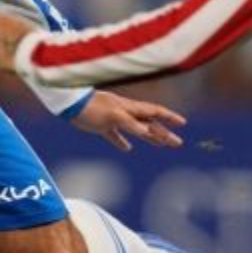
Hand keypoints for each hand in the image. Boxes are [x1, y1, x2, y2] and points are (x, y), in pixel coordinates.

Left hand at [70, 90, 185, 151]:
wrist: (69, 104)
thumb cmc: (92, 107)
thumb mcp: (113, 115)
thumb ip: (130, 123)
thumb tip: (147, 131)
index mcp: (131, 108)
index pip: (154, 112)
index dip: (169, 118)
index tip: (182, 124)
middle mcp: (126, 113)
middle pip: (150, 124)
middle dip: (164, 133)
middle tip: (177, 143)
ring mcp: (115, 119)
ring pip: (137, 130)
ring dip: (150, 137)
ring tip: (161, 145)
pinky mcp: (102, 126)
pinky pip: (116, 135)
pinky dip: (122, 142)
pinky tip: (127, 148)